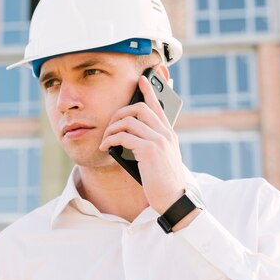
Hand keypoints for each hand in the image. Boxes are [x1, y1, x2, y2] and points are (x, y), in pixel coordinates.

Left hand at [99, 75, 186, 213]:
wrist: (174, 199)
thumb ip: (151, 145)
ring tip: (105, 139)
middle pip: (139, 108)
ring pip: (129, 121)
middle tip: (109, 125)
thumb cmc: (163, 182)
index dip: (148, 92)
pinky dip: (111, 140)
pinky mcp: (149, 150)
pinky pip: (124, 136)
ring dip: (112, 128)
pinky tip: (105, 147)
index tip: (141, 80)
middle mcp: (165, 133)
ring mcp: (158, 140)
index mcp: (169, 134)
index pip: (158, 107)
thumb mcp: (160, 159)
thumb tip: (130, 138)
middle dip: (119, 113)